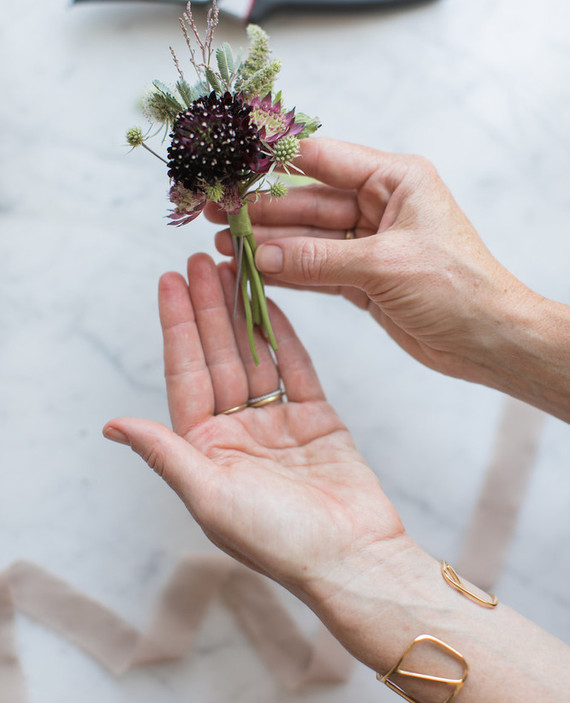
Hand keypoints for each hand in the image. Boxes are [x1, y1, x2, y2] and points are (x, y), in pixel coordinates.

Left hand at [103, 254, 404, 599]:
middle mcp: (237, 431)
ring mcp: (277, 422)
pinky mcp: (316, 419)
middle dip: (207, 307)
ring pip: (254, 355)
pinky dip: (284, 335)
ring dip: (242, 313)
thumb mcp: (210, 497)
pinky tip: (270, 302)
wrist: (353, 558)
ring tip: (233, 268)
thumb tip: (111, 424)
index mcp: (205, 448)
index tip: (169, 282)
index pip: (186, 374)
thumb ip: (165, 452)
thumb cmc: (278, 540)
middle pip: (218, 356)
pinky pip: (296, 367)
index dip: (177, 326)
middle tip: (200, 259)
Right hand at [207, 138, 531, 384]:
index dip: (276, 161)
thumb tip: (260, 254)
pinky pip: (315, 268)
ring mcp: (368, 243)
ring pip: (307, 238)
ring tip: (223, 243)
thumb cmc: (458, 288)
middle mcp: (379, 205)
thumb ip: (317, 260)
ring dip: (268, 242)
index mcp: (394, 180)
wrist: (488, 340)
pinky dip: (286, 271)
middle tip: (217, 212)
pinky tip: (253, 268)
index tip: (234, 163)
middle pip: (308, 201)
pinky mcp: (363, 278)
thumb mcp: (383, 266)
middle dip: (263, 210)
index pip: (324, 160)